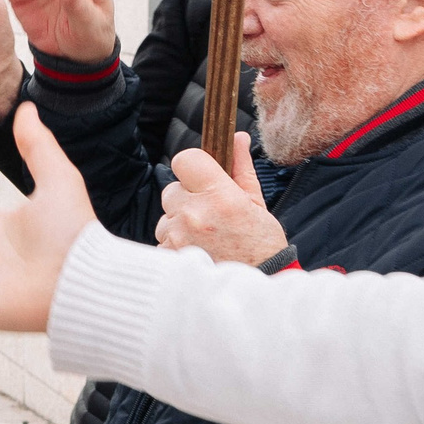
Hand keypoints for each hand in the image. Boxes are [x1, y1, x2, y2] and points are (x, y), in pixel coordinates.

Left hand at [157, 135, 284, 264]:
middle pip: (171, 190)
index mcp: (218, 195)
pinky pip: (162, 241)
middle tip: (209, 214)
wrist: (257, 286)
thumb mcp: (256, 202)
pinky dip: (175, 244)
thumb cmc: (261, 244)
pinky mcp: (167, 255)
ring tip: (206, 236)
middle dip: (186, 198)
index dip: (192, 165)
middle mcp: (194, 213)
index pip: (184, 160)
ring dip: (179, 223)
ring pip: (165, 217)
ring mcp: (177, 236)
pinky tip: (198, 251)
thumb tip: (236, 137)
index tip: (201, 175)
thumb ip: (240, 168)